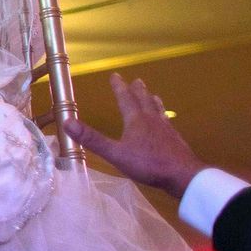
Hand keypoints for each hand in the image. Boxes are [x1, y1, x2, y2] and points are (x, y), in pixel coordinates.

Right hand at [63, 74, 206, 197]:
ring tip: (153, 95)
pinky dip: (163, 117)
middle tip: (137, 80)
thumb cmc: (148, 164)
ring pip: (158, 111)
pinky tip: (165, 123)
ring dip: (152, 101)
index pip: (125, 99)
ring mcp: (166, 130)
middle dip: (138, 90)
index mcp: (136, 120)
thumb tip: (67, 122)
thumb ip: (92, 139)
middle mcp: (151, 120)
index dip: (119, 87)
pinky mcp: (175, 140)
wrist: (182, 174)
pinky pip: (167, 123)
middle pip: (144, 101)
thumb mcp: (116, 153)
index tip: (115, 75)